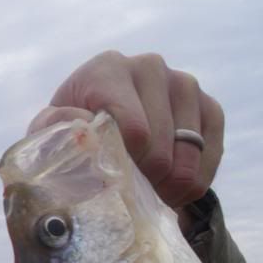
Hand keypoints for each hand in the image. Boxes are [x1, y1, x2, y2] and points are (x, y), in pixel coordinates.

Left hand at [27, 51, 223, 210]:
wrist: (104, 132)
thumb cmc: (73, 135)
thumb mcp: (51, 134)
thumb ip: (54, 129)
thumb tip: (82, 128)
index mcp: (107, 70)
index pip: (132, 127)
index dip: (128, 165)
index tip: (116, 180)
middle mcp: (149, 68)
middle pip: (161, 143)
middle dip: (148, 179)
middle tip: (134, 194)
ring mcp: (183, 84)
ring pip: (189, 150)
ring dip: (173, 184)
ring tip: (152, 195)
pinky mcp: (209, 105)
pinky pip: (212, 151)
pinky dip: (196, 180)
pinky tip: (174, 190)